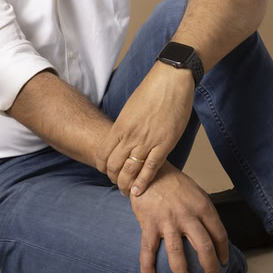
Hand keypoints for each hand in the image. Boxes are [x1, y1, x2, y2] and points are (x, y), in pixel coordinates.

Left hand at [95, 62, 194, 196]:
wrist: (171, 81)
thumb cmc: (151, 91)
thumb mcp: (130, 109)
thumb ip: (125, 126)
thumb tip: (121, 138)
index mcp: (120, 126)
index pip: (103, 153)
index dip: (101, 166)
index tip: (105, 171)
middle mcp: (130, 135)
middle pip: (114, 165)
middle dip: (113, 178)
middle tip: (116, 184)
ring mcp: (147, 141)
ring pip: (130, 170)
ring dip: (126, 184)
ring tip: (126, 191)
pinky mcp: (165, 144)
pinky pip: (151, 168)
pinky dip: (144, 181)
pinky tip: (139, 190)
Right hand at [128, 165, 227, 272]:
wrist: (148, 168)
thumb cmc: (173, 182)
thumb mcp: (196, 192)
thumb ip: (204, 212)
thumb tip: (213, 234)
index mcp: (202, 207)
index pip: (219, 234)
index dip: (223, 251)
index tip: (223, 262)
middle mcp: (187, 216)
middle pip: (204, 247)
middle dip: (210, 267)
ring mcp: (167, 221)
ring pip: (178, 253)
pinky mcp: (149, 223)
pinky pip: (148, 248)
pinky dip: (147, 265)